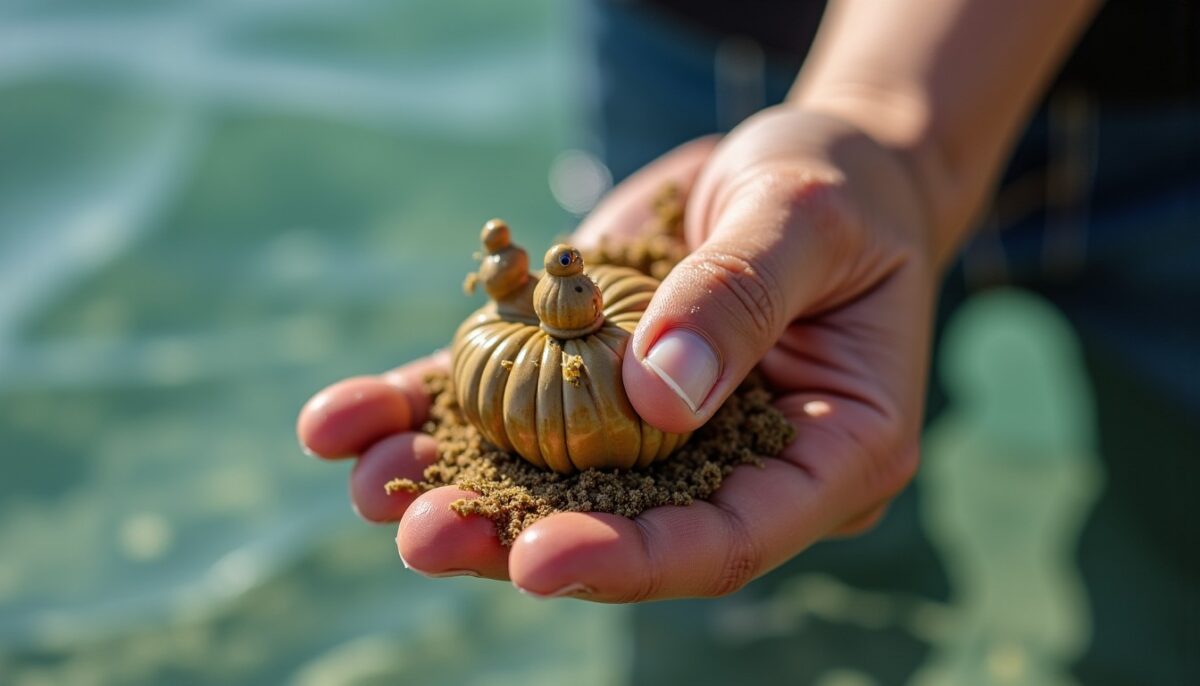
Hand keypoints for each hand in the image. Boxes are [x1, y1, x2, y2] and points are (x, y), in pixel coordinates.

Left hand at [297, 105, 938, 599]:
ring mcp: (646, 425)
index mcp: (820, 457)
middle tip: (423, 536)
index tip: (540, 560)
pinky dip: (420, 408)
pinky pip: (498, 398)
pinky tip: (340, 419)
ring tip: (365, 477)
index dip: (633, 560)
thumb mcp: (804, 220)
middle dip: (513, 535)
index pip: (724, 538)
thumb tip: (655, 393)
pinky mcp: (581, 371)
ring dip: (449, 481)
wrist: (798, 165)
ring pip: (544, 474)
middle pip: (618, 525)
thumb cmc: (838, 189)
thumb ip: (738, 298)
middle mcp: (723, 462)